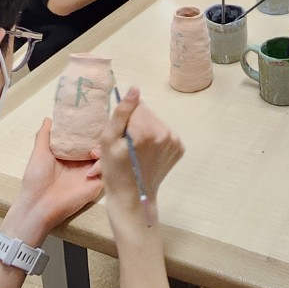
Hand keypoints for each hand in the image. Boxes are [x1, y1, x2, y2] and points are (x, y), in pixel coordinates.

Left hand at [3, 118, 103, 242]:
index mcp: (71, 154)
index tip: (97, 116)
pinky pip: (109, 171)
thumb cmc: (36, 179)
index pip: (87, 137)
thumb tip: (49, 118)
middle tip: (100, 131)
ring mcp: (92, 172)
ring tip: (92, 152)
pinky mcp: (98, 184)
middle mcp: (83, 161)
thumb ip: (44, 135)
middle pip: (101, 144)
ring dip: (104, 150)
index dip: (92, 127)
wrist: (39, 205)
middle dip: (103, 136)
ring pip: (108, 155)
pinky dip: (103, 166)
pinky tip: (91, 169)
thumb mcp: (39, 153)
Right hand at [100, 87, 183, 226]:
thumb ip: (121, 113)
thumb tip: (135, 89)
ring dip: (146, 132)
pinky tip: (148, 155)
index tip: (121, 136)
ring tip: (136, 151)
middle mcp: (166, 133)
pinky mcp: (179, 149)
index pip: (137, 105)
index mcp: (148, 130)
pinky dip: (156, 140)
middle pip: (148, 114)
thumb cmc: (115, 171)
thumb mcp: (109, 141)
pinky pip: (164, 134)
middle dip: (136, 125)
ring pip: (156, 123)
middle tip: (127, 146)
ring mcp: (175, 142)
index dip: (125, 119)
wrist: (133, 198)